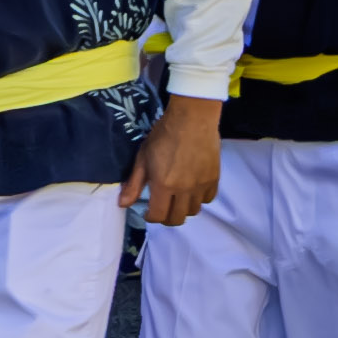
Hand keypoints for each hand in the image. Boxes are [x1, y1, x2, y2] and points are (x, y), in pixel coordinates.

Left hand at [125, 97, 224, 231]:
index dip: (151, 217)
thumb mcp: (143, 158)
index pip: (158, 216)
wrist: (192, 119)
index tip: (148, 212)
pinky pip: (208, 199)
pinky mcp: (214, 178)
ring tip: (177, 198)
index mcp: (164, 185)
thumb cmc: (163, 135)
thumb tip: (123, 204)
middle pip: (177, 218)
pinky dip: (199, 199)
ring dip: (183, 209)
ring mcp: (201, 185)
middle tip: (162, 208)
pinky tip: (192, 190)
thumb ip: (134, 184)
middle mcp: (184, 190)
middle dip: (166, 218)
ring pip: (194, 211)